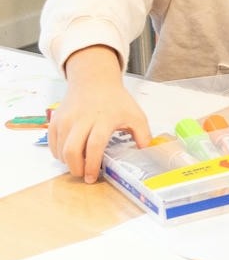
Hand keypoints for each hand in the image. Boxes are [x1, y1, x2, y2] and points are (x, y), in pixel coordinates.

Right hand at [51, 45, 150, 182]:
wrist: (95, 81)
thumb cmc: (116, 101)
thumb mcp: (136, 115)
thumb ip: (143, 135)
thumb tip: (145, 152)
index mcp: (104, 119)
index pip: (95, 145)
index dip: (93, 164)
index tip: (93, 177)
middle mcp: (82, 119)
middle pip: (72, 150)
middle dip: (76, 168)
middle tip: (84, 175)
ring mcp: (66, 119)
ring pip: (61, 149)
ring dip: (68, 162)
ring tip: (80, 165)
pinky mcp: (56, 120)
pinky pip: (52, 143)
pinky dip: (59, 154)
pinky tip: (70, 155)